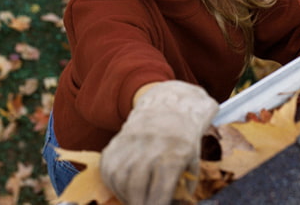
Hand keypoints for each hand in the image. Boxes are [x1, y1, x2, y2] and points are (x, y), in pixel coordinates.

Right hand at [100, 81, 218, 204]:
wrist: (167, 105)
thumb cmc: (183, 138)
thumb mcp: (193, 161)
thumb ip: (185, 186)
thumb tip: (176, 204)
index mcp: (172, 154)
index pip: (160, 190)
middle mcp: (148, 147)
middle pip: (135, 186)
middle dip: (138, 204)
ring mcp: (129, 142)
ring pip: (118, 178)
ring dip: (124, 196)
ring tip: (134, 200)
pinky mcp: (116, 142)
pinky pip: (107, 169)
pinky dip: (113, 185)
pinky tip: (123, 190)